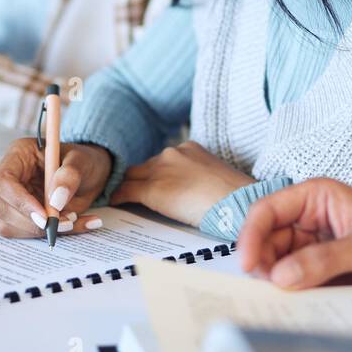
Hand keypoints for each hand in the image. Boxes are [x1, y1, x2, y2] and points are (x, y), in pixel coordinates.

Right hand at [0, 137, 110, 238]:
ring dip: (43, 231)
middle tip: (66, 222)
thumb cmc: (82, 160)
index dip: (20, 201)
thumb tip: (56, 200)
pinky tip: (78, 223)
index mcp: (18, 156)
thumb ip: (69, 175)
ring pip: (13, 226)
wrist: (91, 174)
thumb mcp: (82, 160)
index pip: (3, 182)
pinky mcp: (24, 218)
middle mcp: (12, 179)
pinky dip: (56, 234)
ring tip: (74, 219)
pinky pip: (30, 234)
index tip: (44, 216)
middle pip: (4, 208)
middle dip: (34, 222)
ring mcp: (15, 200)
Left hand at [111, 141, 253, 227]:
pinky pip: (127, 191)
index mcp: (189, 148)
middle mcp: (172, 153)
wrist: (235, 203)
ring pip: (132, 177)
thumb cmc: (234, 196)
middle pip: (143, 166)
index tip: (152, 182)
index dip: (155, 173)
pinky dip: (119, 198)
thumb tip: (191, 189)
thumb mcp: (214, 175)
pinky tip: (116, 203)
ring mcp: (161, 170)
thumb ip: (197, 175)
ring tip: (121, 198)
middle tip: (130, 191)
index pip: (162, 160)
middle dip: (137, 179)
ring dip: (127, 187)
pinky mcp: (152, 189)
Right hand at [238, 177, 351, 288]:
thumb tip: (282, 276)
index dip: (252, 234)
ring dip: (274, 279)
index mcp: (318, 196)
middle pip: (266, 239)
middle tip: (267, 289)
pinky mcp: (316, 271)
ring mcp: (311, 247)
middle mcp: (309, 219)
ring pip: (275, 262)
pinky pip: (291, 281)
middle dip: (262, 262)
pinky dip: (288, 292)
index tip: (247, 264)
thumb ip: (325, 259)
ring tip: (283, 297)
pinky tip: (294, 302)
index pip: (269, 209)